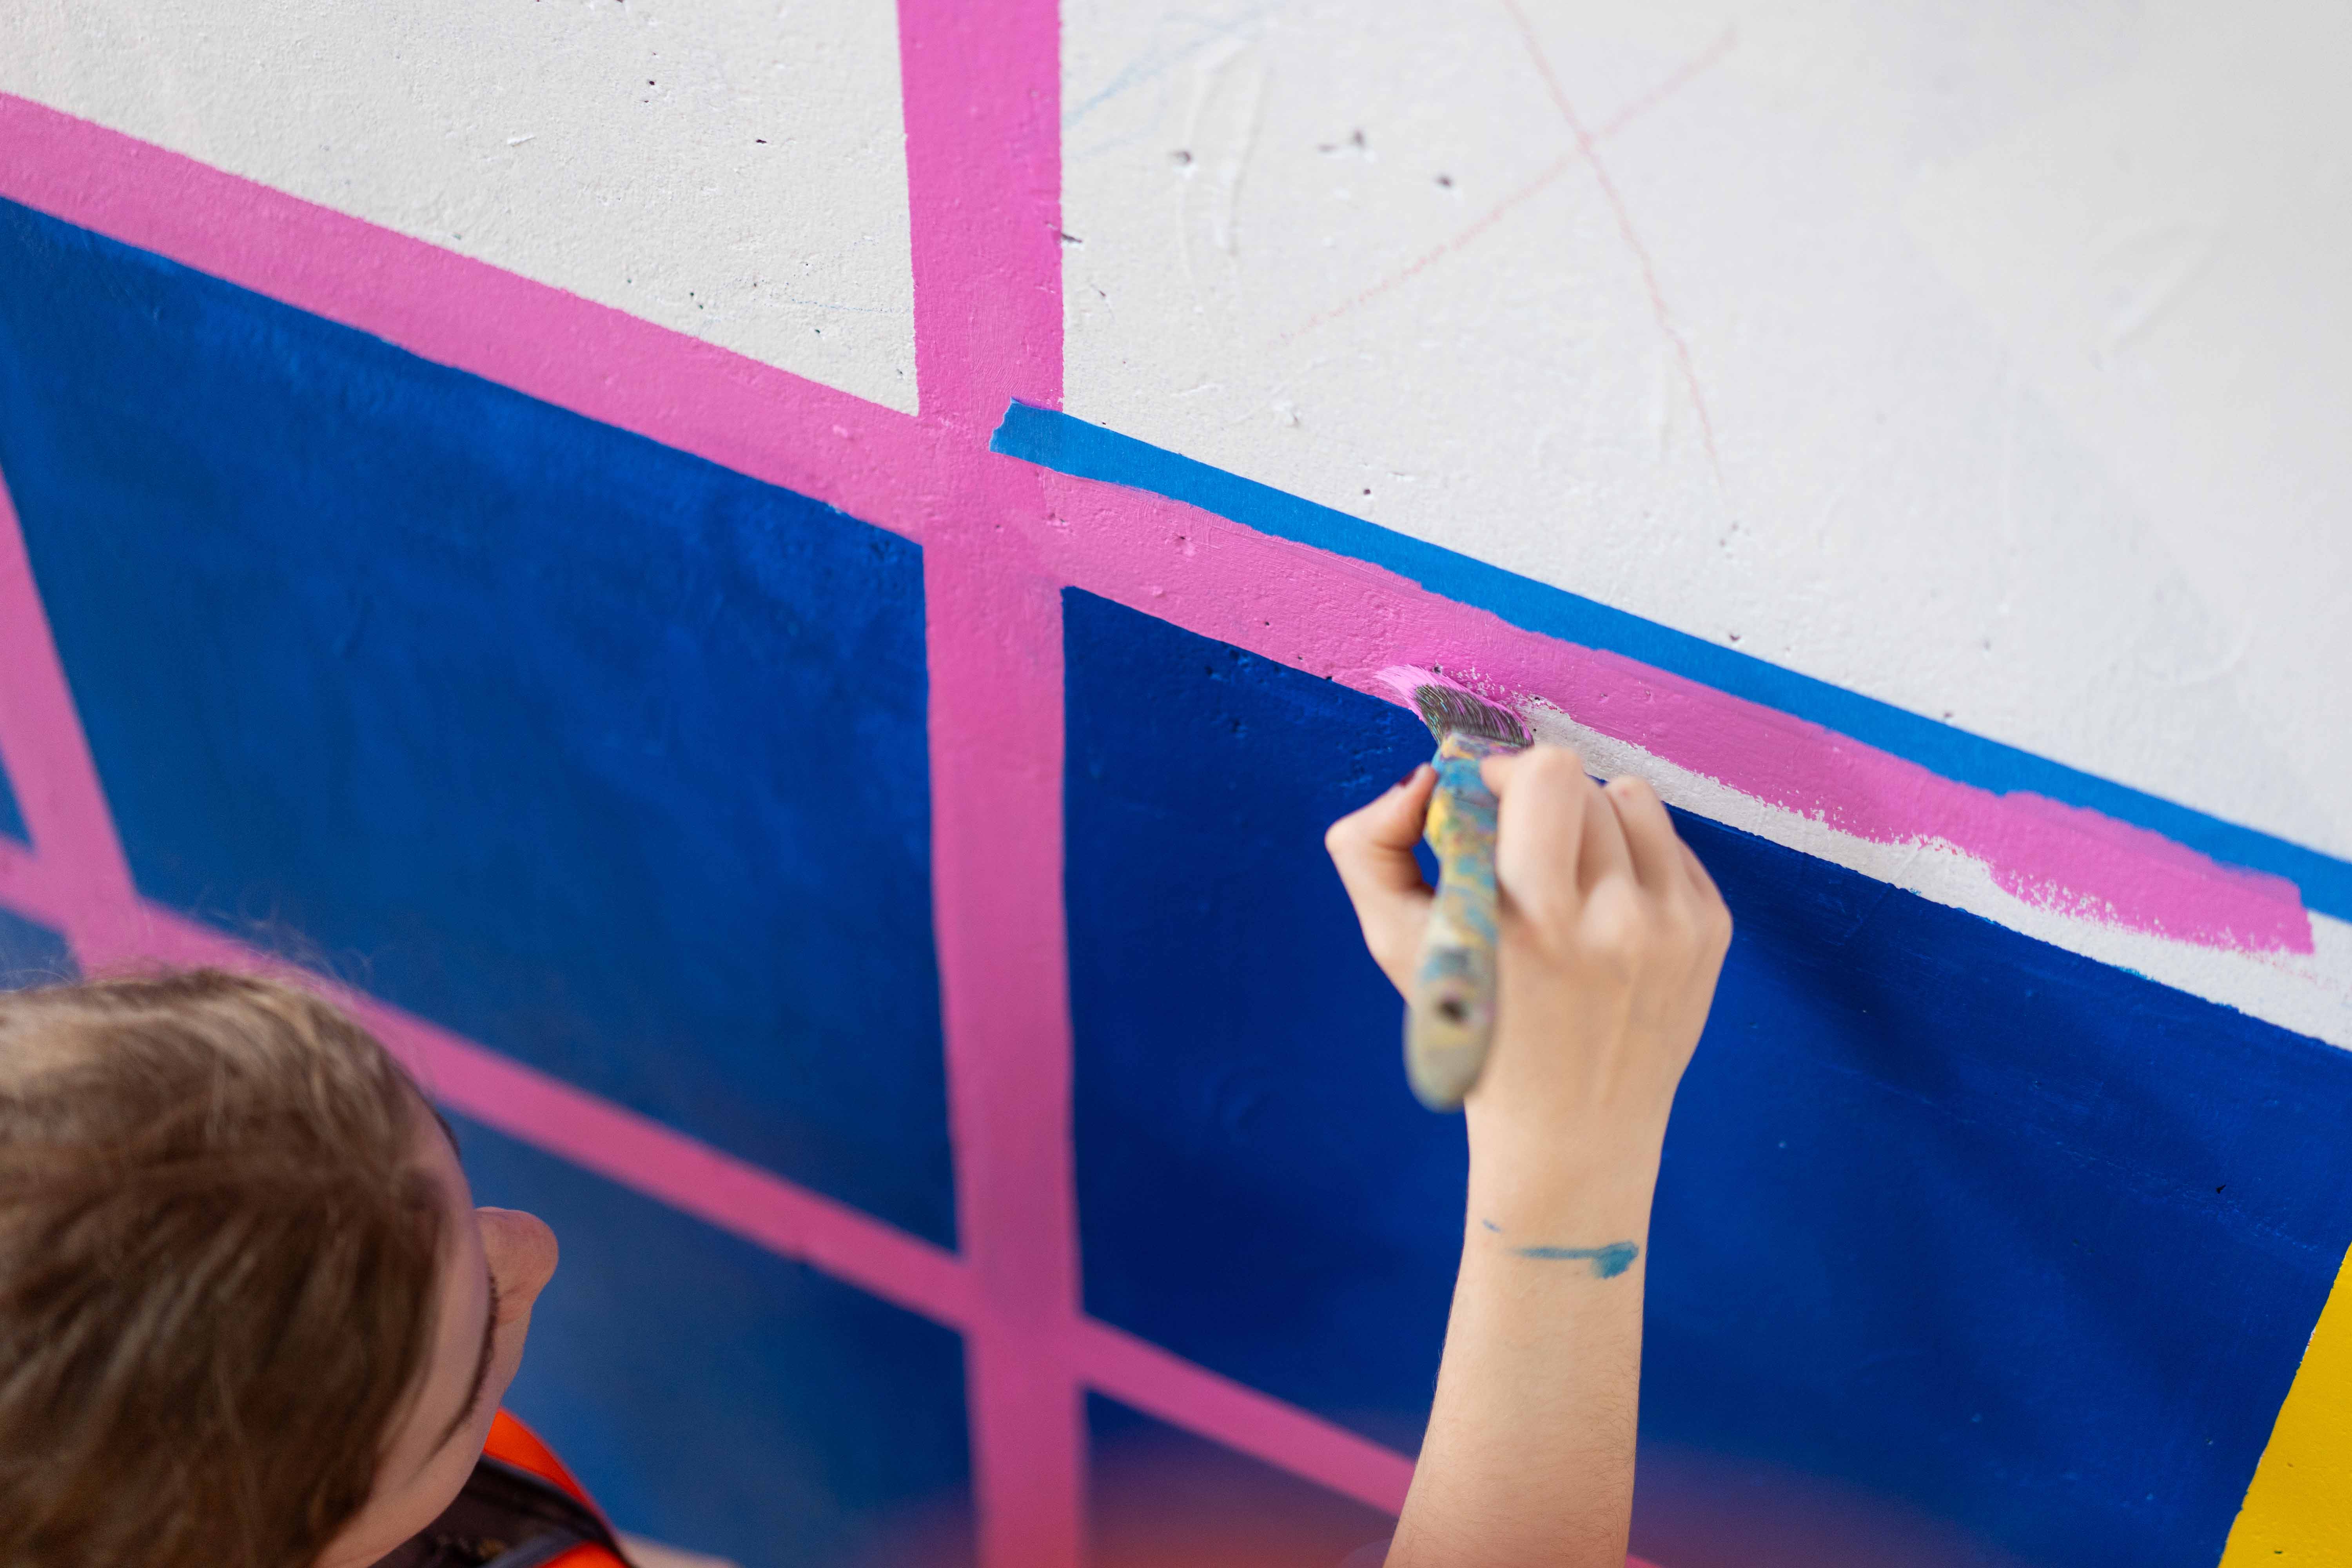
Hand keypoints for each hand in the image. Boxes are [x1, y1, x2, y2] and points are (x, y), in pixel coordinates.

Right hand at [1326, 747, 1730, 1169]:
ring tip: (1566, 871)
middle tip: (1516, 842)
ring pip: (1632, 798)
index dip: (1501, 773)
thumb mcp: (1393, 947)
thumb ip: (1370, 845)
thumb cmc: (1473, 1031)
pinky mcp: (1712, 931)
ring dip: (1590, 816)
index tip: (1482, 805)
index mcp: (1529, 921)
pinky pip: (1670, 841)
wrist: (1570, 1133)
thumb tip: (1422, 777)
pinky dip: (1631, 857)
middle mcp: (1612, 920)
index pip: (1543, 775)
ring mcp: (1672, 927)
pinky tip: (1604, 908)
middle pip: (1581, 781)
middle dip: (1537, 798)